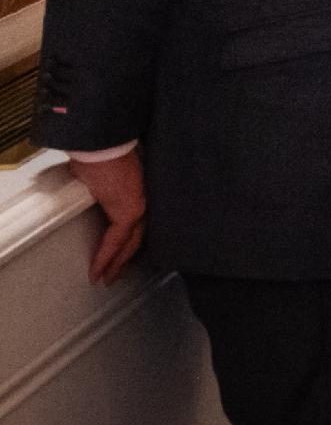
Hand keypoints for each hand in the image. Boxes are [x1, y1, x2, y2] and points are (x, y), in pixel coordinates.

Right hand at [70, 151, 145, 283]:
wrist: (104, 146)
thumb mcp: (104, 175)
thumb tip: (92, 185)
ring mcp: (139, 207)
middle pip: (136, 237)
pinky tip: (99, 271)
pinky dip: (106, 257)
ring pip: (130, 242)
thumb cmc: (103, 153)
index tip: (120, 255)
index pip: (136, 223)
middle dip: (124, 258)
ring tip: (106, 278)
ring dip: (116, 262)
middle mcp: (144, 202)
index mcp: (138, 193)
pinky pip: (116, 241)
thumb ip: (105, 185)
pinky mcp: (130, 211)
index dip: (127, 242)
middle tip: (114, 275)